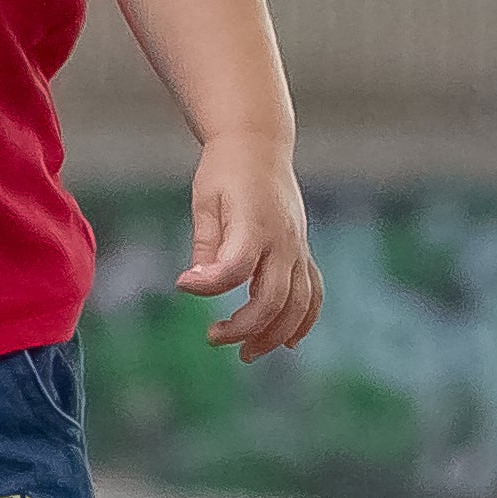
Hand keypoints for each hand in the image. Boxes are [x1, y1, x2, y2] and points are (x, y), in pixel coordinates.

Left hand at [179, 133, 320, 357]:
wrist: (259, 146)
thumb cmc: (225, 172)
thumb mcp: (205, 200)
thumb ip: (206, 243)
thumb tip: (194, 283)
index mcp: (254, 223)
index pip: (235, 268)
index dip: (208, 285)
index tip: (183, 284)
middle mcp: (283, 240)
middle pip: (273, 298)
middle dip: (244, 327)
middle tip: (213, 338)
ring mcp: (298, 248)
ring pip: (299, 304)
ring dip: (275, 334)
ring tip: (247, 352)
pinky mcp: (302, 252)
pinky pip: (313, 293)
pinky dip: (304, 321)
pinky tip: (286, 342)